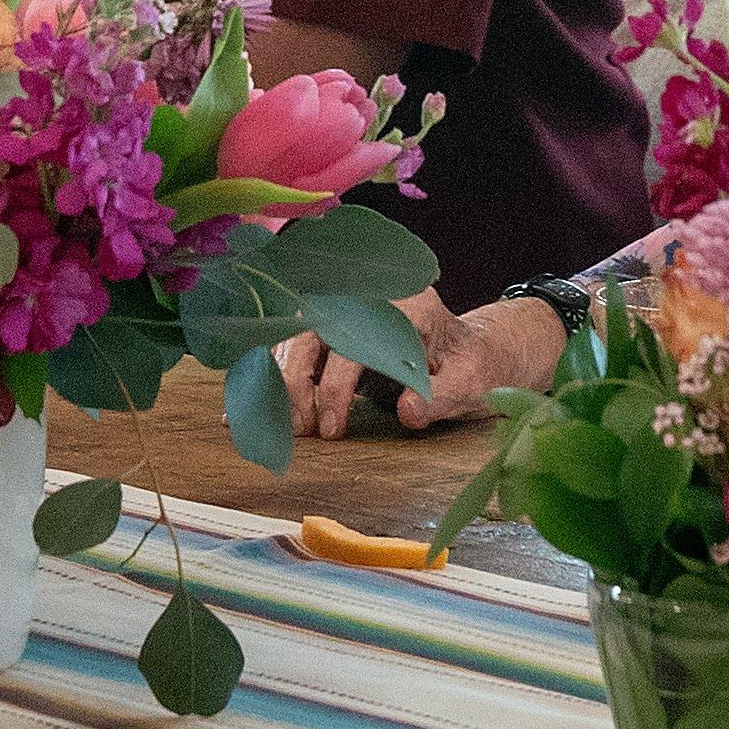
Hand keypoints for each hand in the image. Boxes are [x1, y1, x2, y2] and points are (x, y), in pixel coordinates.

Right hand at [273, 289, 559, 439]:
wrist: (471, 347)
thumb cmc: (471, 365)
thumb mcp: (471, 383)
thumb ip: (441, 396)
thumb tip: (409, 413)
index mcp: (408, 302)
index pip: (356, 338)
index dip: (336, 385)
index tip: (331, 430)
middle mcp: (369, 295)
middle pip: (312, 328)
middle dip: (296, 382)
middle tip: (300, 432)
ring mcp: (346, 304)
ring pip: (292, 333)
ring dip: (279, 380)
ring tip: (277, 428)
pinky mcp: (331, 323)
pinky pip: (289, 342)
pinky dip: (270, 374)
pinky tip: (256, 408)